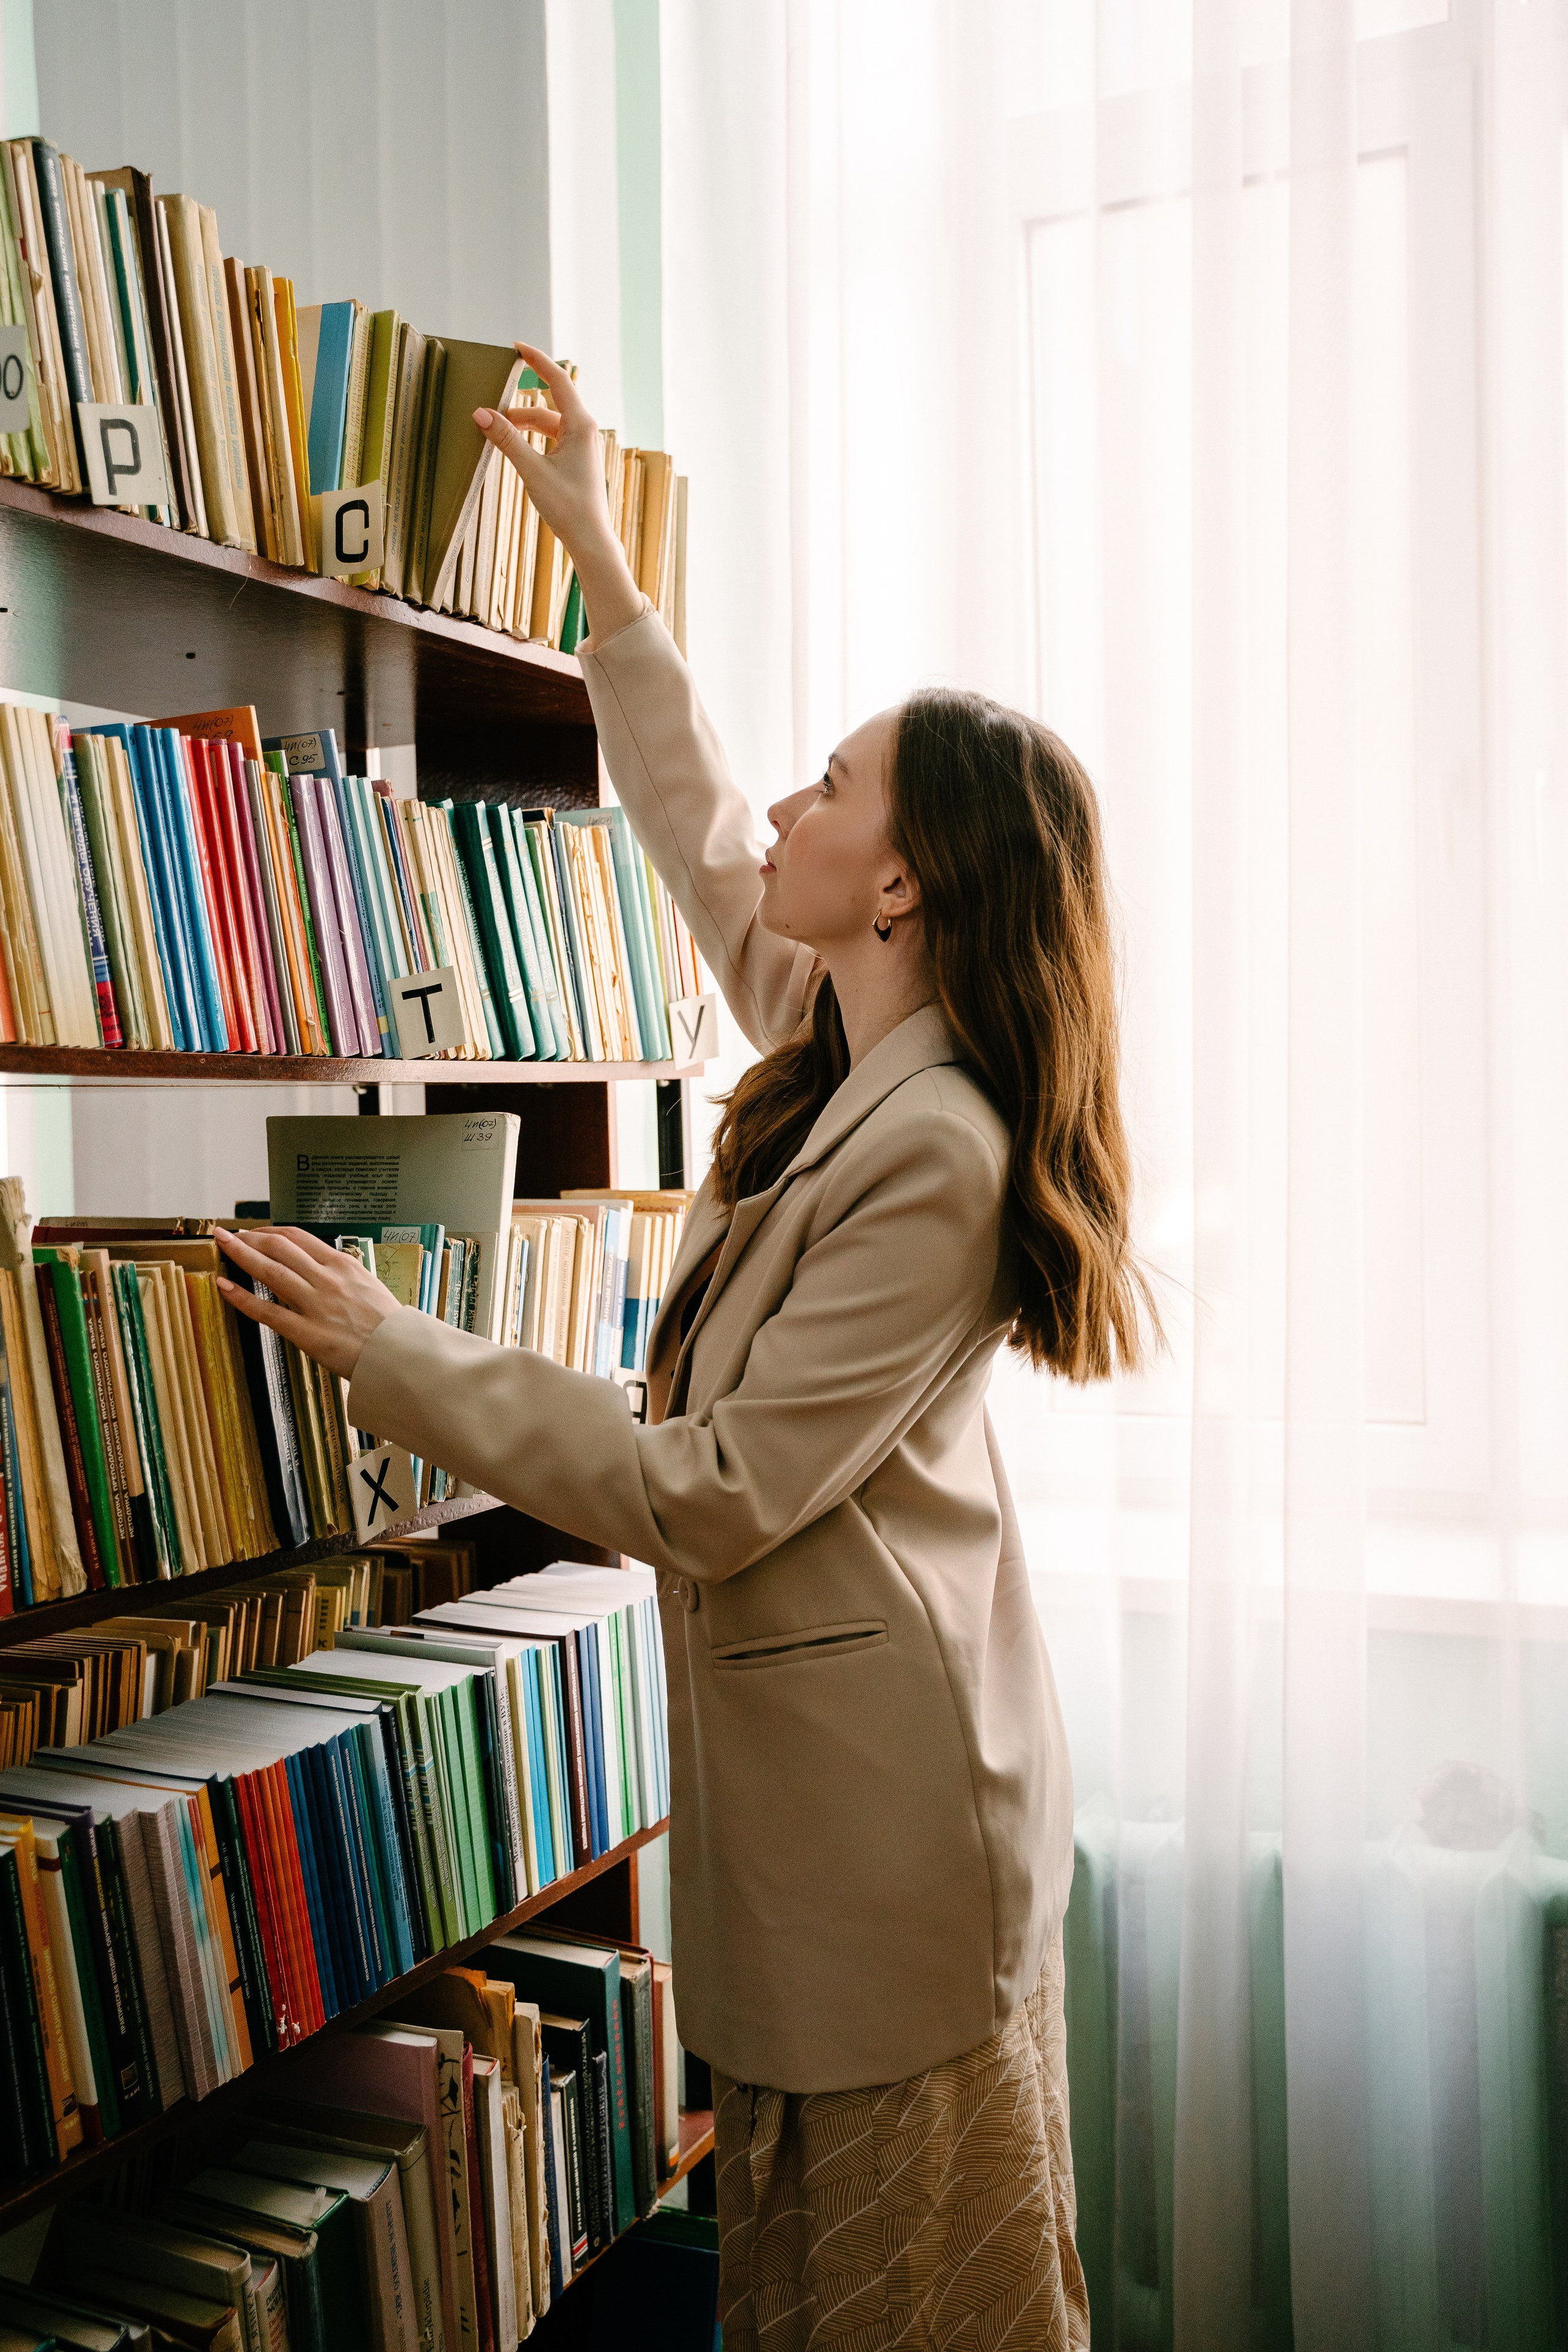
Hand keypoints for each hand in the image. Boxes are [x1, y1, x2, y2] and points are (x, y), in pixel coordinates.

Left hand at [216, 1226, 398, 1381]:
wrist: (402, 1354)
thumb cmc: (388, 1325)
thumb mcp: (368, 1286)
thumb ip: (342, 1274)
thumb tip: (321, 1265)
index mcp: (343, 1265)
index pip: (298, 1238)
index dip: (270, 1232)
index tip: (255, 1232)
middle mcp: (327, 1279)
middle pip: (279, 1247)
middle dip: (249, 1238)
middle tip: (229, 1236)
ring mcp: (316, 1304)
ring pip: (270, 1271)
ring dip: (241, 1254)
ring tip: (222, 1246)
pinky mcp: (307, 1332)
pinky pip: (268, 1311)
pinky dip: (242, 1297)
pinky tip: (225, 1286)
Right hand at [474, 344, 644, 641]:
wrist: (590, 540)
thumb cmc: (567, 507)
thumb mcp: (531, 471)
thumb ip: (506, 440)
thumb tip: (481, 413)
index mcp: (581, 426)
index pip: (558, 380)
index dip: (537, 361)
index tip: (517, 347)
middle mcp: (585, 431)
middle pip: (549, 403)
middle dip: (520, 404)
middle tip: (492, 405)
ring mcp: (582, 447)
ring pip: (549, 424)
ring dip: (523, 424)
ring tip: (497, 431)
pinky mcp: (577, 461)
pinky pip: (552, 439)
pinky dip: (532, 439)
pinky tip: (515, 448)